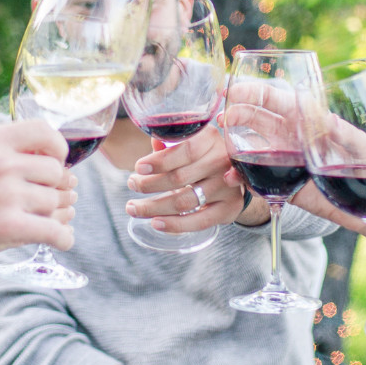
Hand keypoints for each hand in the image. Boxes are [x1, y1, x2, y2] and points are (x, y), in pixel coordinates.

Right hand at [0, 120, 77, 264]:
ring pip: (55, 202)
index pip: (44, 132)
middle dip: (54, 186)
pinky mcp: (8, 226)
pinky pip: (54, 231)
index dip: (57, 148)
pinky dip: (63, 237)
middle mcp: (1, 163)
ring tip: (52, 219)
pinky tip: (60, 239)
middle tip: (48, 197)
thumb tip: (38, 152)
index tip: (57, 161)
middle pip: (54, 171)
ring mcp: (6, 195)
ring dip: (57, 213)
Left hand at [123, 128, 265, 230]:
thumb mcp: (189, 143)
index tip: (138, 168)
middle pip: (180, 177)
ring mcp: (228, 187)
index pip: (186, 150)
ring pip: (185, 201)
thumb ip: (171, 143)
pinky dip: (175, 224)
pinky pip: (199, 221)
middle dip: (149, 184)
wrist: (234, 175)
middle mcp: (223, 161)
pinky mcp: (230, 208)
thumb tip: (154, 141)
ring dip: (154, 207)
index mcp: (211, 139)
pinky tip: (156, 222)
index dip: (160, 161)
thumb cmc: (202, 156)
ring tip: (134, 208)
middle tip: (131, 185)